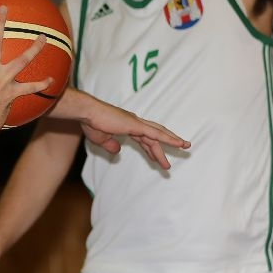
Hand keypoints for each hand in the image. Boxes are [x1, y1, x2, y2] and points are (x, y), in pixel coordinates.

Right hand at [75, 90, 189, 169]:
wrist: (87, 112)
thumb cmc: (91, 123)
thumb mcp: (101, 140)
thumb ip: (111, 145)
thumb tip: (118, 151)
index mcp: (126, 125)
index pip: (143, 138)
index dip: (151, 149)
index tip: (156, 159)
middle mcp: (134, 122)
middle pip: (154, 136)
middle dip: (166, 145)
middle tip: (177, 153)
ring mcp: (136, 123)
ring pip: (159, 134)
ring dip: (172, 141)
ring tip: (185, 147)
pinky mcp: (136, 125)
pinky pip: (156, 134)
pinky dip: (169, 139)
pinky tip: (179, 143)